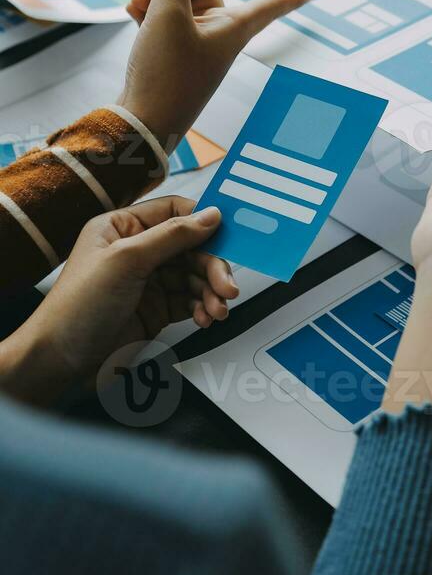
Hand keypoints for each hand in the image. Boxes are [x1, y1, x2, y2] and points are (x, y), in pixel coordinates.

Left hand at [0, 197, 235, 405]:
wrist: (60, 362)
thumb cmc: (77, 308)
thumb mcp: (126, 260)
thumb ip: (172, 236)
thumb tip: (209, 216)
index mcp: (122, 227)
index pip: (174, 212)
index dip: (202, 222)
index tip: (228, 235)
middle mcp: (137, 251)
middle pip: (191, 247)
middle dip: (213, 266)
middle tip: (227, 286)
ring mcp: (148, 282)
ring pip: (195, 277)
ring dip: (212, 292)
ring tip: (217, 310)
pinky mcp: (157, 310)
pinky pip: (191, 301)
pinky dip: (203, 308)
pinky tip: (205, 318)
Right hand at [119, 0, 309, 149]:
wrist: (143, 121)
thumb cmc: (164, 71)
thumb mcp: (167, 13)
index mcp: (233, 29)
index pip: (268, 7)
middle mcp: (218, 38)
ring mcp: (195, 48)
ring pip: (179, 5)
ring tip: (135, 1)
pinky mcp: (173, 56)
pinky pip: (166, 23)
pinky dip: (150, 13)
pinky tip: (131, 10)